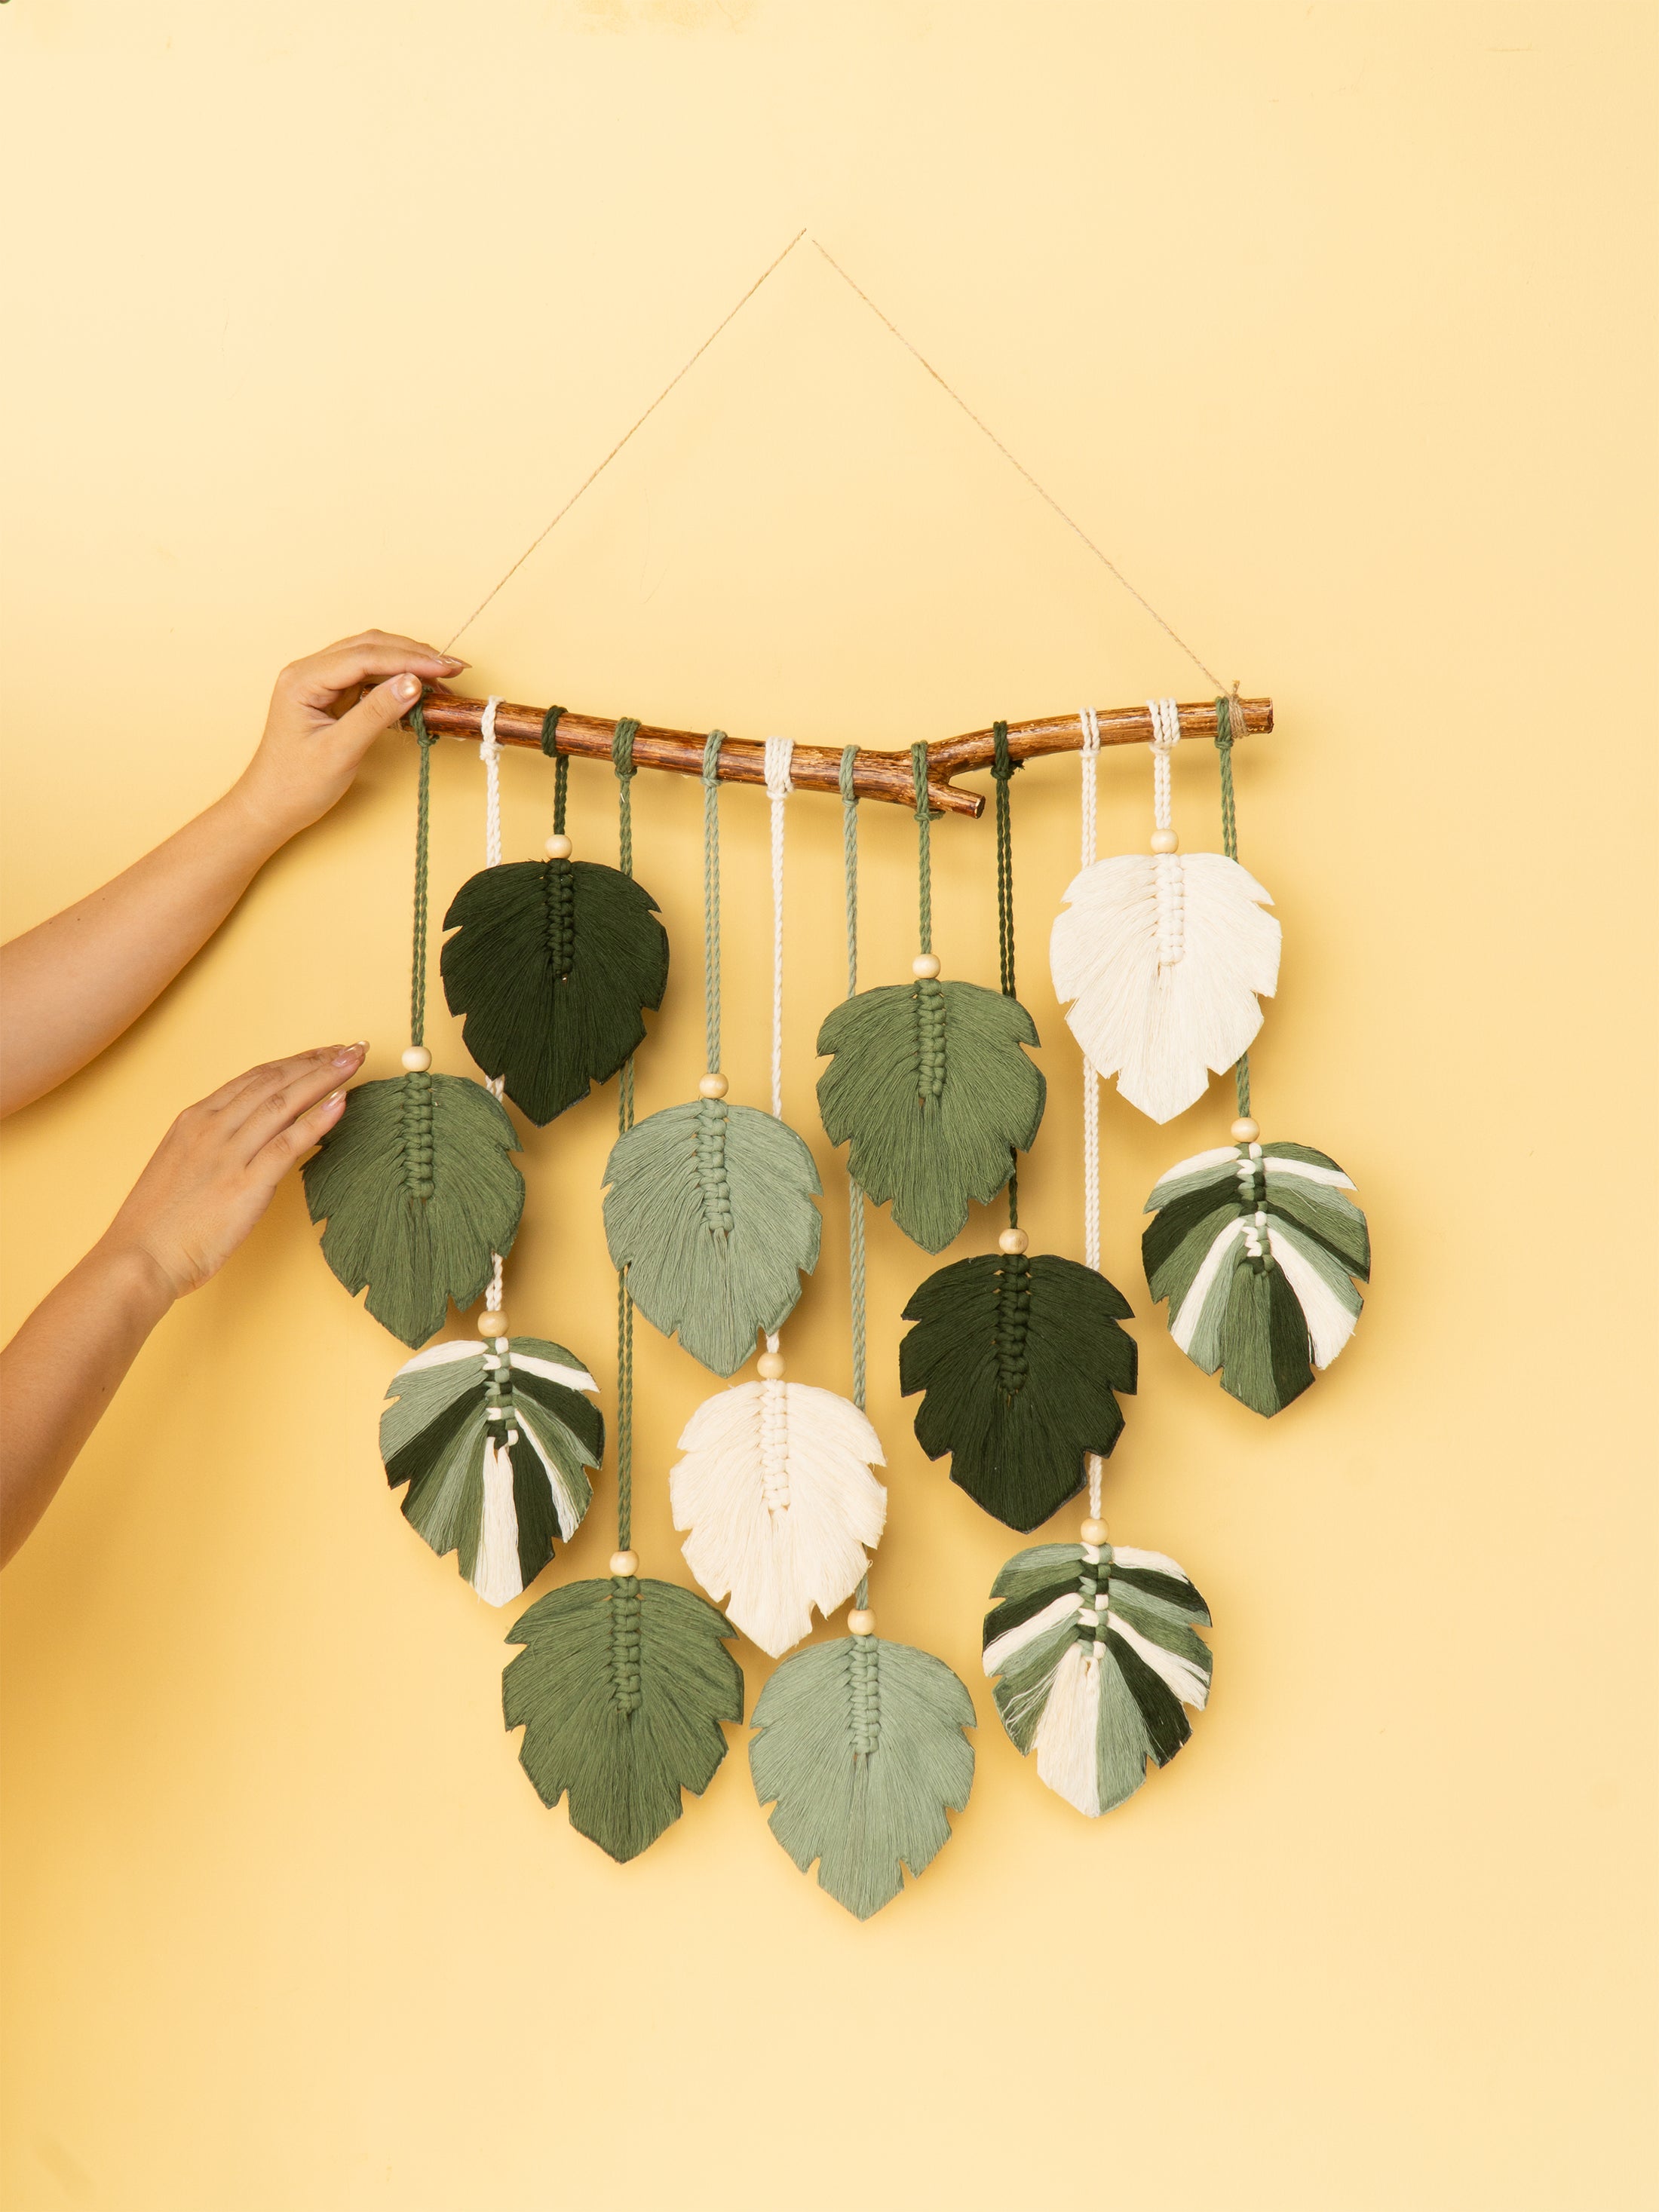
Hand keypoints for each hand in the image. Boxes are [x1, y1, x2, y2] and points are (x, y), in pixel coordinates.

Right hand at [97, 1044, 368, 1299]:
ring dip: (324, 1078)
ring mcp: (227, 1154)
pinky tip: (342, 1102)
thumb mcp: (181, 1167)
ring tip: (355, 1061)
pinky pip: (287, 1144)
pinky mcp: (243, 1184)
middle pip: (273, 1081)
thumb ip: (214, 1146)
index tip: (322, 1053)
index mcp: (194, 1120)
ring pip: (283, 1103)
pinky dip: (317, 1120)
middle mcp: (210, 1128)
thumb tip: (251, 1139)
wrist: (137, 1259)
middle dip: (316, 1061)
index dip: (293, 1062)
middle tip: (350, 1049)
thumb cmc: (157, 1225)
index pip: (253, 1078)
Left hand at [231, 630, 466, 842]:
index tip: (445, 668)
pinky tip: (419, 689)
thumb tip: (413, 683)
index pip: (364, 656)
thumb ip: (376, 713)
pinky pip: (369, 676)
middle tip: (454, 668)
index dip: (409, 659)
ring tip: (443, 678)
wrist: (271, 806)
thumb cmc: (296, 784)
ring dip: (408, 663)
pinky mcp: (332, 695)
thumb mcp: (340, 750)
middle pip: (369, 647)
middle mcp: (309, 672)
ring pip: (371, 657)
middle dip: (414, 654)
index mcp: (303, 679)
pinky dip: (396, 679)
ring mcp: (321, 682)